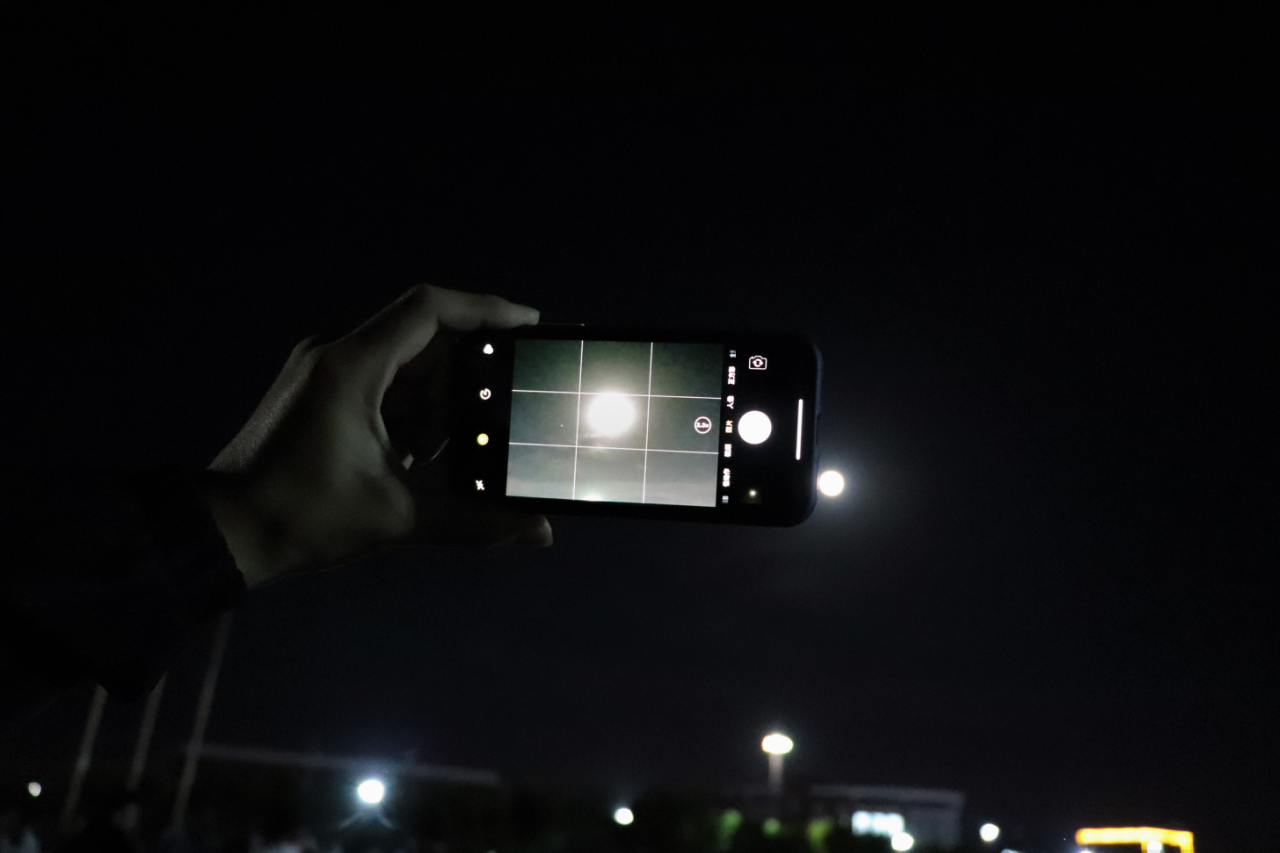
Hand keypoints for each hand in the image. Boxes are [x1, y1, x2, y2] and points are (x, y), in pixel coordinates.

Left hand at [202, 284, 551, 586]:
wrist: (223, 531)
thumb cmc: (299, 516)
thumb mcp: (394, 519)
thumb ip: (472, 523)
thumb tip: (541, 534)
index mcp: (351, 365)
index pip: (430, 309)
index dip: (486, 308)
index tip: (530, 324)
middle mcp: (335, 352)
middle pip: (422, 331)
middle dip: (469, 362)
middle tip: (509, 390)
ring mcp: (322, 369)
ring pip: (402, 357)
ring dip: (438, 390)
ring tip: (469, 431)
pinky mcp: (318, 390)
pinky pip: (380, 376)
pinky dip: (411, 402)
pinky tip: (429, 446)